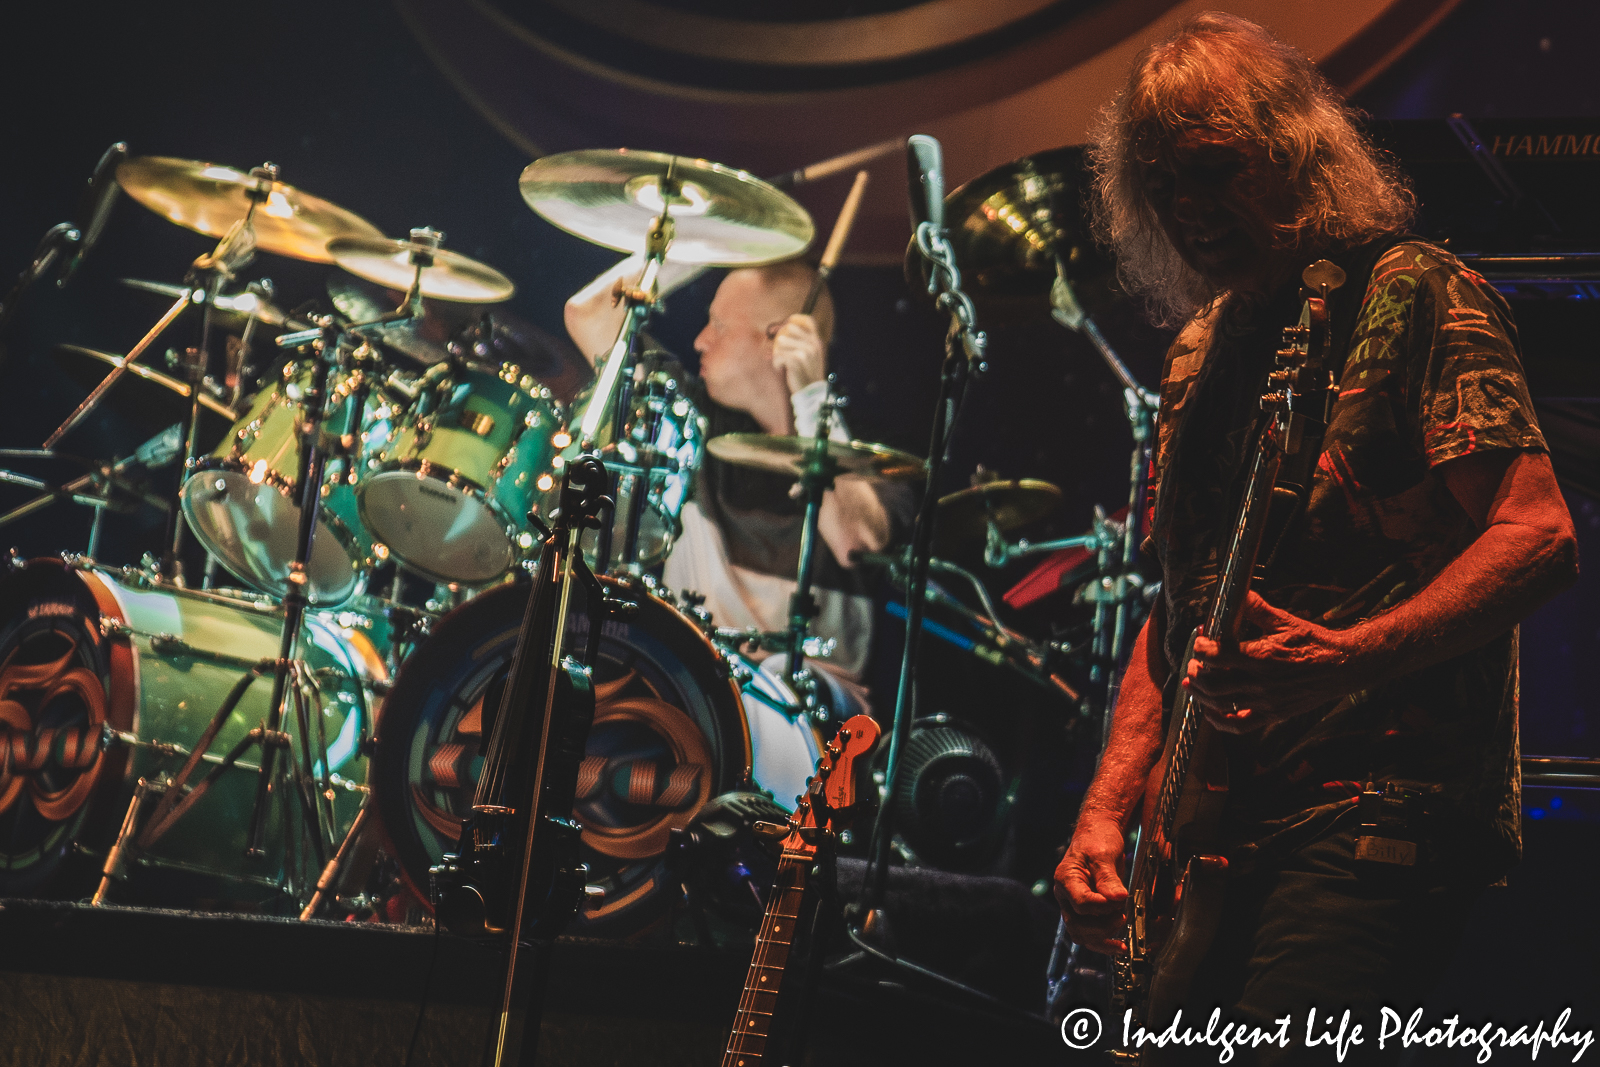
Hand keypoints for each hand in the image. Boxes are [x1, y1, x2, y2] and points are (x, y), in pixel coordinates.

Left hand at [769, 314, 824, 394]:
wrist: (810, 392)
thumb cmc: (807, 374)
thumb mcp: (812, 356)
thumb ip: (804, 343)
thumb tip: (785, 330)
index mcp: (817, 342)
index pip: (809, 321)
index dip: (796, 319)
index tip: (787, 323)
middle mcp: (812, 344)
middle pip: (790, 329)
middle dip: (781, 339)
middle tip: (780, 350)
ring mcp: (805, 351)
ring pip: (781, 342)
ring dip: (778, 353)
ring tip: (783, 363)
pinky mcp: (795, 360)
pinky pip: (777, 355)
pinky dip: (776, 363)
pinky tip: (781, 369)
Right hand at [1053, 813, 1129, 954]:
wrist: (1098, 834)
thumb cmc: (1097, 839)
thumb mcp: (1103, 854)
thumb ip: (1108, 878)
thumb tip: (1117, 899)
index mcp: (1066, 878)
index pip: (1080, 903)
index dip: (1101, 906)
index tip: (1119, 899)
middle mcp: (1066, 895)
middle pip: (1077, 925)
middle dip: (1102, 925)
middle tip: (1122, 914)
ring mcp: (1074, 905)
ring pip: (1081, 934)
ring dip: (1103, 936)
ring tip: (1121, 924)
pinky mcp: (1086, 912)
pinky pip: (1089, 935)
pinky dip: (1104, 943)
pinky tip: (1119, 946)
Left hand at [1184, 591, 1374, 732]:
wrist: (1341, 666)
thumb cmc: (1314, 643)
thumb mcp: (1285, 621)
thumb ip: (1257, 608)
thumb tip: (1240, 592)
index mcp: (1262, 657)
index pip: (1218, 655)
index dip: (1201, 648)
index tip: (1199, 641)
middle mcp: (1261, 682)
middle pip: (1213, 683)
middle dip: (1196, 672)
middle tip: (1193, 663)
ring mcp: (1266, 702)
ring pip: (1220, 703)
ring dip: (1200, 694)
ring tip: (1192, 683)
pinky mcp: (1272, 715)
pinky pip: (1239, 726)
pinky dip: (1219, 721)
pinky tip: (1210, 711)